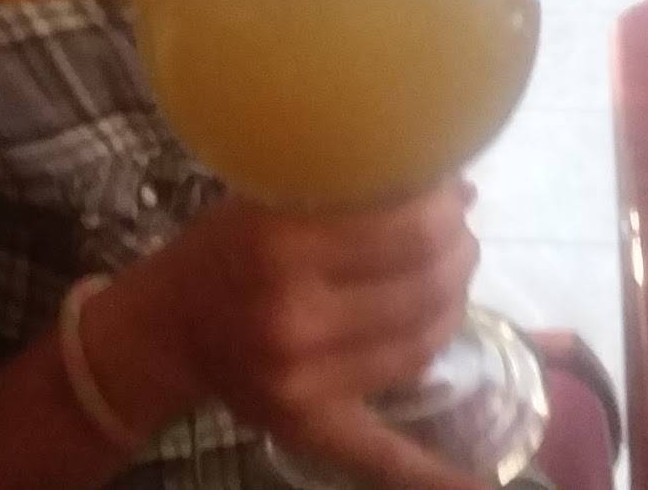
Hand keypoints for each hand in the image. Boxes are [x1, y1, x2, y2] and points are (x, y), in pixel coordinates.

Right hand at [119, 179, 484, 489]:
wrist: (168, 327)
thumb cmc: (223, 246)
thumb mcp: (270, 195)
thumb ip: (354, 188)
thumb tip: (457, 188)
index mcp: (281, 244)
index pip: (406, 228)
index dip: (445, 209)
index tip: (452, 194)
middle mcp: (294, 316)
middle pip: (422, 283)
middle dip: (457, 251)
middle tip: (460, 234)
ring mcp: (304, 380)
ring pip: (419, 342)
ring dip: (453, 305)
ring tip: (454, 277)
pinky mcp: (307, 427)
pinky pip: (382, 452)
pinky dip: (436, 474)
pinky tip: (480, 487)